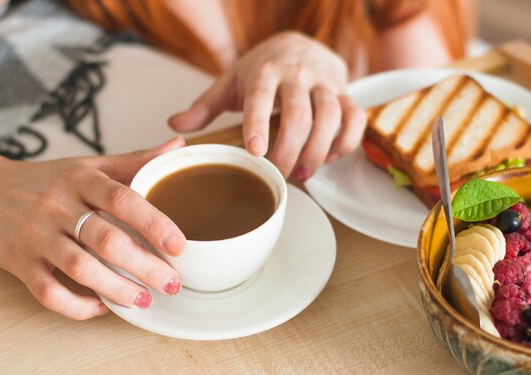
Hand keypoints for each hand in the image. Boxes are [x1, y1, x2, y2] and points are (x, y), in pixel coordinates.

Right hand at [0, 137, 186, 319]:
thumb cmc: (47, 181)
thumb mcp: (89, 165)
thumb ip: (135, 160)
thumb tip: (178, 145)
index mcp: (81, 180)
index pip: (122, 199)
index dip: (154, 223)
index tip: (179, 245)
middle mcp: (58, 207)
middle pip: (107, 240)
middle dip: (145, 266)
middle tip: (172, 283)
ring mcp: (37, 236)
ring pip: (79, 269)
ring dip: (117, 289)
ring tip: (145, 300)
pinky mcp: (19, 263)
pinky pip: (47, 292)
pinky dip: (76, 306)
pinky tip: (101, 307)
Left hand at [169, 31, 366, 179]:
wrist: (299, 43)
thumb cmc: (262, 68)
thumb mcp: (231, 82)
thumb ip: (205, 106)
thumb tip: (175, 126)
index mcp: (264, 72)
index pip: (260, 96)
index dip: (258, 124)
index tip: (255, 152)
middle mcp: (297, 74)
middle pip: (299, 114)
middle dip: (290, 150)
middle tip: (281, 175)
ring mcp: (324, 83)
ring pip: (330, 116)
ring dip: (320, 149)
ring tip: (306, 173)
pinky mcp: (345, 91)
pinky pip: (355, 117)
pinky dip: (348, 140)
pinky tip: (332, 156)